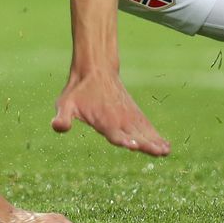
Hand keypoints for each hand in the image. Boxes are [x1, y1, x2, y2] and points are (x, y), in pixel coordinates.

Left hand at [52, 69, 170, 156]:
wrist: (95, 70)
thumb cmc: (77, 92)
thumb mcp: (65, 103)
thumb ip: (62, 117)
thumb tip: (57, 127)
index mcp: (103, 120)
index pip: (114, 133)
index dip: (122, 139)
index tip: (134, 145)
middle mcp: (119, 119)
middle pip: (134, 135)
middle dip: (146, 144)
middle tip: (159, 152)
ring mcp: (128, 116)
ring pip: (144, 131)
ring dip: (155, 142)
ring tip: (166, 152)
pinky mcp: (134, 114)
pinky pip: (147, 127)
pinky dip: (156, 136)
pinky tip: (166, 147)